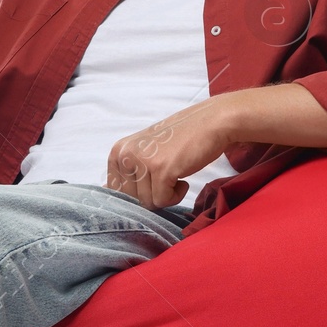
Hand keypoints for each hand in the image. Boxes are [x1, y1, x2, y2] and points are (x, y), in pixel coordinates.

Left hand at [107, 95, 235, 208]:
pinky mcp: (161, 170)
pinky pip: (163, 201)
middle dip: (152, 195)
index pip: (116, 192)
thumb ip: (129, 170)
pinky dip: (176, 196)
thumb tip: (115, 195)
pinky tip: (183, 180)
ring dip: (166, 195)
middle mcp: (125, 155)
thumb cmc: (181, 139)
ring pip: (148, 203)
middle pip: (132, 200)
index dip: (138, 193)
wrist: (211, 123)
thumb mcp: (146, 151)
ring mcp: (142, 162)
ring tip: (176, 175)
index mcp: (118, 151)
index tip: (153, 179)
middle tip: (167, 177)